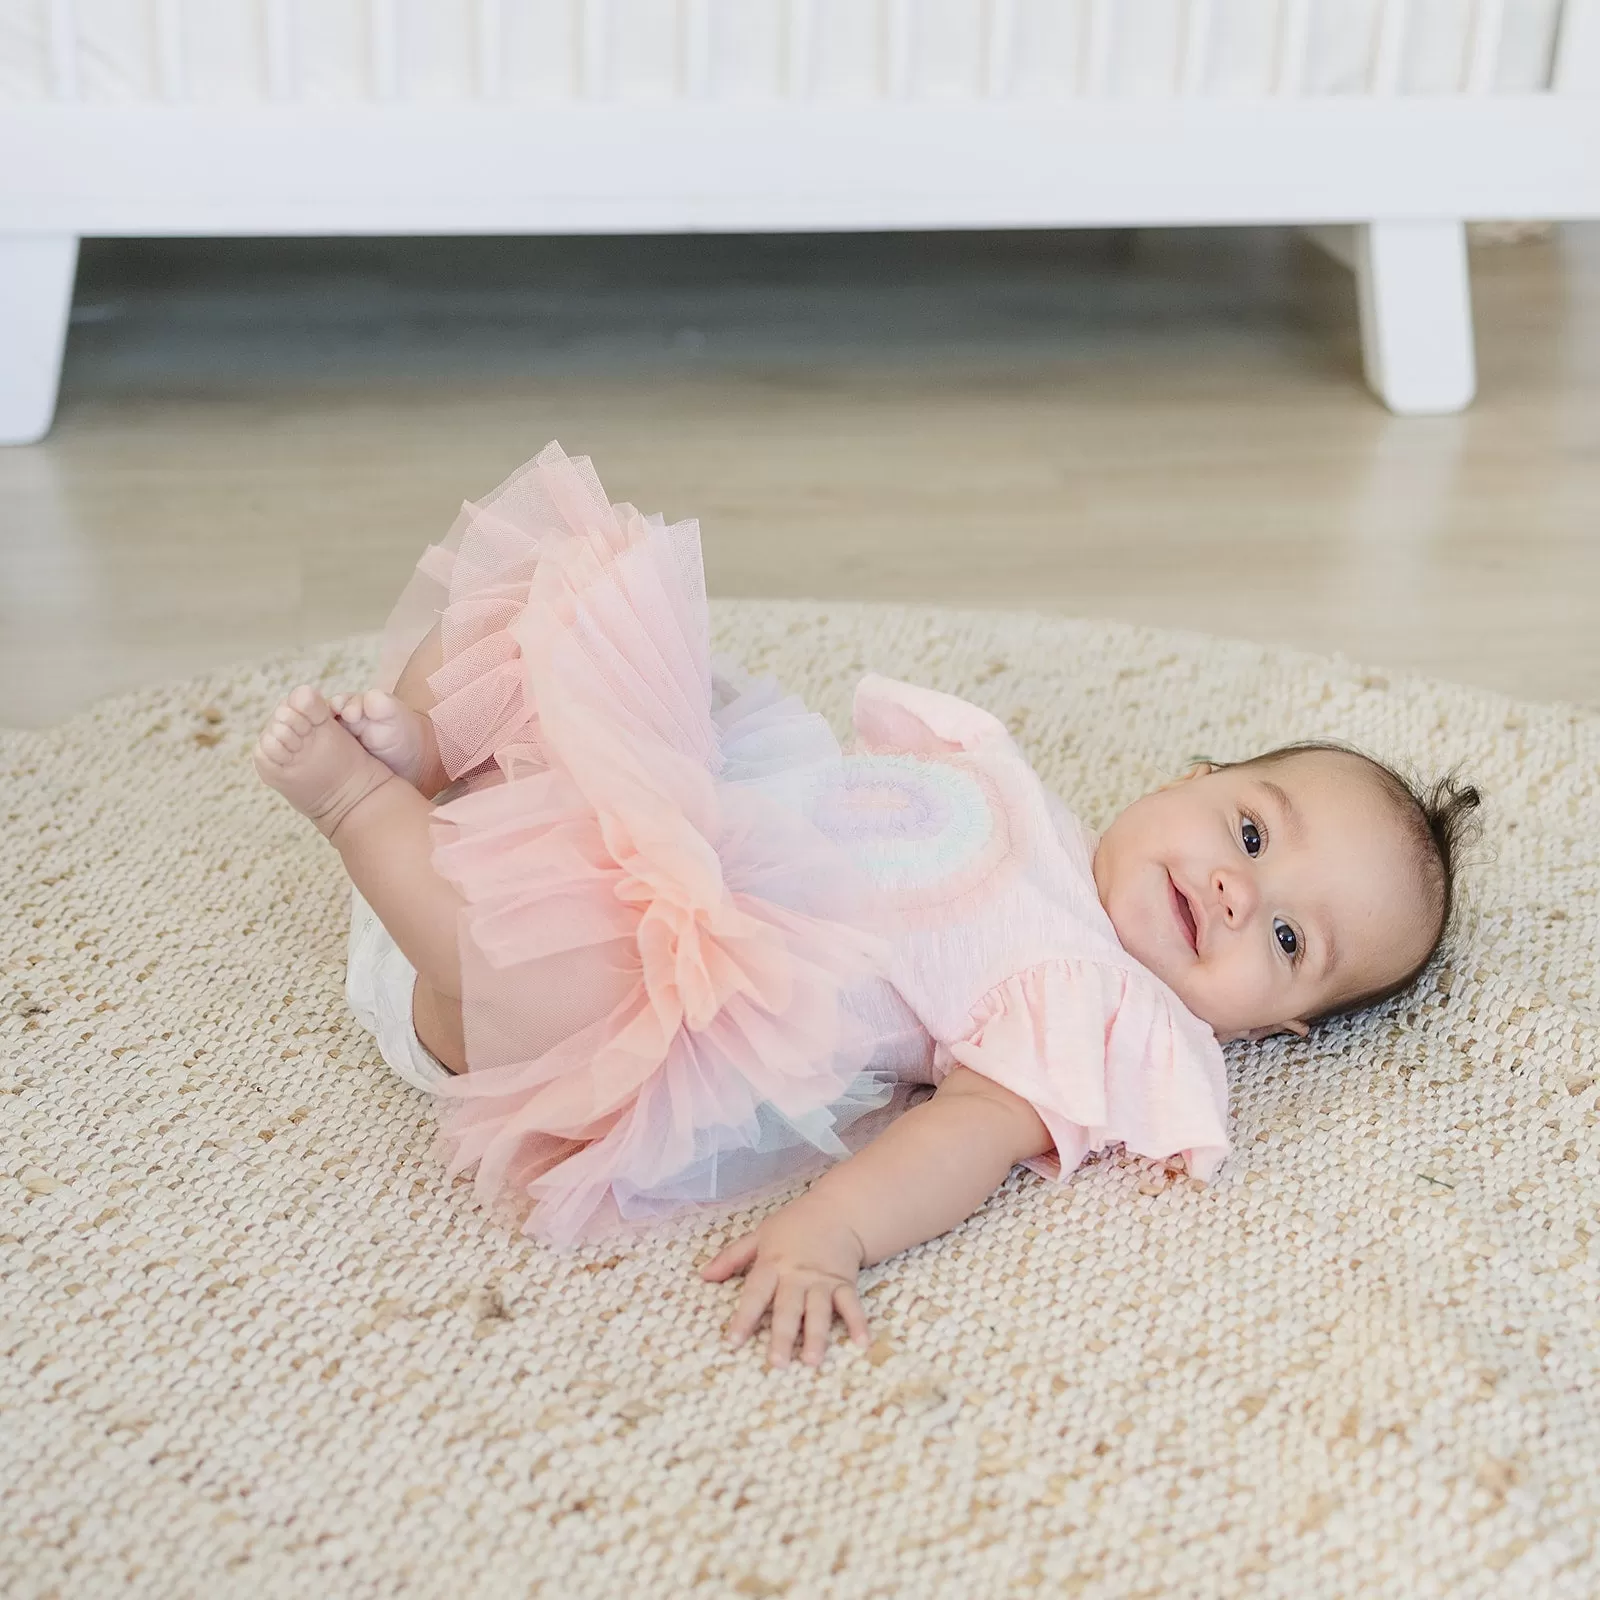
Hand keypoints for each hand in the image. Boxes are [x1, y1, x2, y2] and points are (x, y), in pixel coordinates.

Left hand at [700, 1199, 871, 1368]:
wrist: (837, 1210)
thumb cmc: (794, 1225)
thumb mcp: (759, 1235)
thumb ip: (732, 1257)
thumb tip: (704, 1276)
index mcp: (773, 1264)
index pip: (755, 1294)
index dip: (744, 1317)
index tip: (734, 1342)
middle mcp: (797, 1276)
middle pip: (788, 1308)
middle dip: (782, 1336)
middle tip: (777, 1363)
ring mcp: (822, 1281)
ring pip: (818, 1311)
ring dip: (816, 1336)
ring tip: (812, 1361)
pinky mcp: (844, 1283)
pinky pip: (851, 1305)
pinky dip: (857, 1322)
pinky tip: (861, 1343)